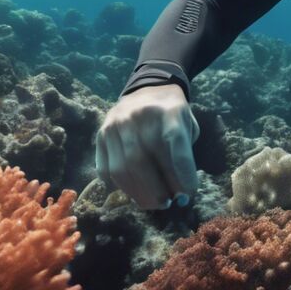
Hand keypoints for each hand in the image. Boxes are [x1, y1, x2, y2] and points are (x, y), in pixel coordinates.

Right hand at [93, 84, 199, 209]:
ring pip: (122, 169)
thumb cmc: (173, 114)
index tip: (188, 195)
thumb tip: (177, 193)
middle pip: (143, 162)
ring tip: (153, 203)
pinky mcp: (101, 133)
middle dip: (157, 191)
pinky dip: (120, 186)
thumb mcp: (188, 126)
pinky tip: (133, 191)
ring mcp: (116, 123)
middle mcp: (139, 116)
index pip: (175, 148)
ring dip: (139, 194)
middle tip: (168, 204)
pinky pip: (106, 168)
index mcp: (169, 111)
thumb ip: (183, 156)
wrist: (149, 87)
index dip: (182, 176)